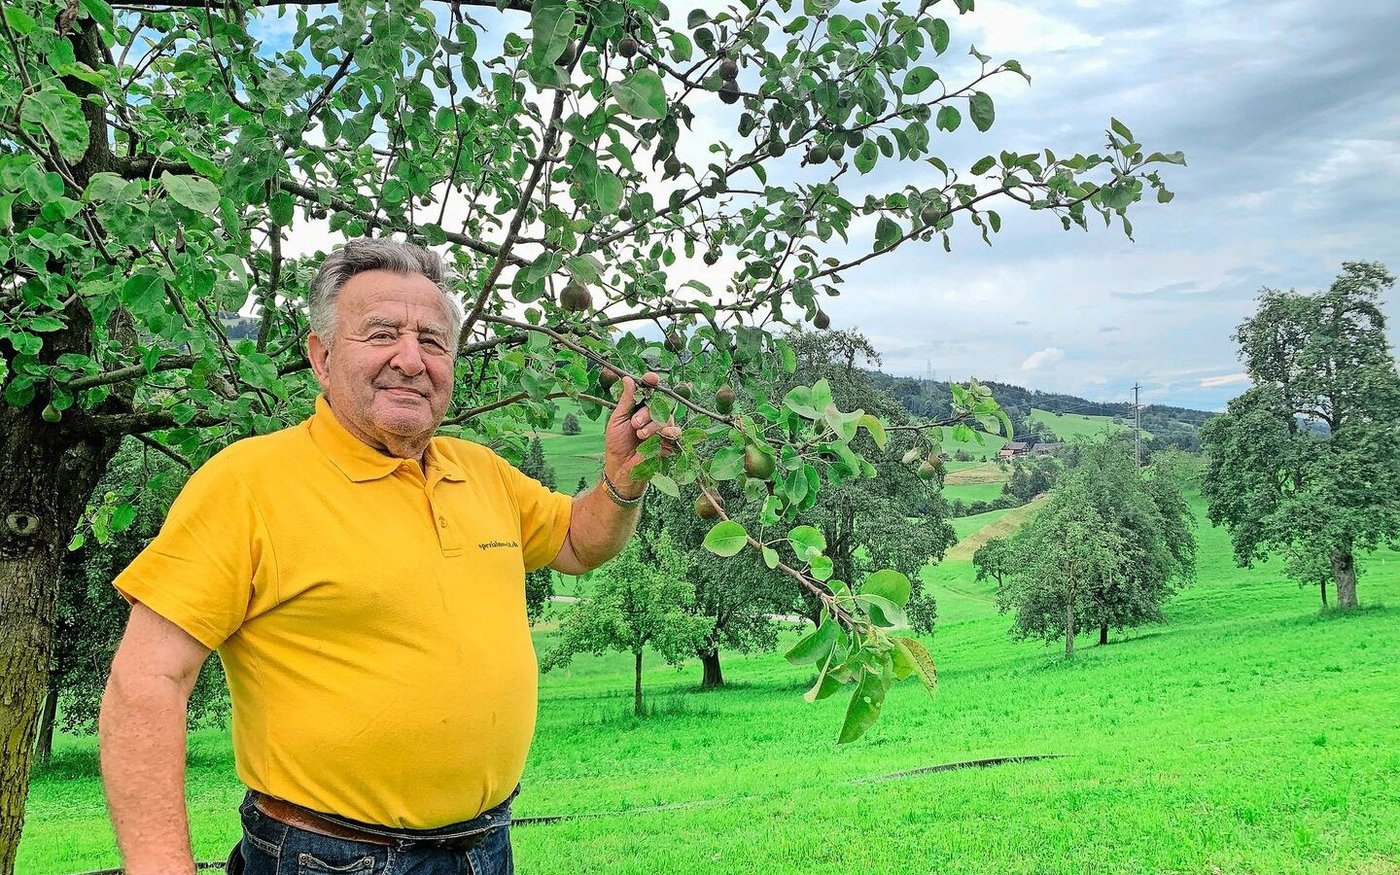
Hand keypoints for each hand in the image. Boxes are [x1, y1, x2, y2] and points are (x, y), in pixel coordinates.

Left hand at [603, 372, 679, 495]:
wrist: (621, 467)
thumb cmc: (617, 443)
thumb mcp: (618, 419)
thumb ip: (626, 400)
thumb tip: (627, 378)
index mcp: (639, 406)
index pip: (648, 389)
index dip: (651, 381)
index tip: (652, 378)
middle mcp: (652, 414)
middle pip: (658, 401)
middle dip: (646, 412)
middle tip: (634, 424)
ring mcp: (661, 427)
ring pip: (666, 416)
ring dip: (652, 426)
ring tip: (640, 436)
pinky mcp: (668, 440)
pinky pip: (675, 431)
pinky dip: (669, 432)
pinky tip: (662, 436)